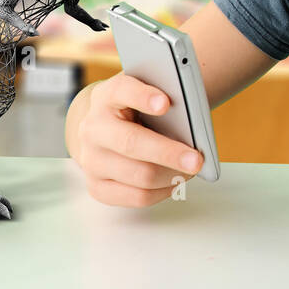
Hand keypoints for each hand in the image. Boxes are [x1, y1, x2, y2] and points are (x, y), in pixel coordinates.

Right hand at [74, 73, 203, 206]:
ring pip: (140, 175)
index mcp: (107, 96)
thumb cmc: (136, 110)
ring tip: (192, 170)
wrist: (105, 129)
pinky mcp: (97, 187)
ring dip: (172, 175)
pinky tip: (175, 182)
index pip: (122, 91)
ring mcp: (92, 160)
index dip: (143, 97)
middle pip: (132, 143)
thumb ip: (164, 98)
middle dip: (169, 153)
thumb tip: (193, 123)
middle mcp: (93, 129)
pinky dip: (163, 191)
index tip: (165, 103)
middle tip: (197, 160)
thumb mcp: (146, 94)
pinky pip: (137, 196)